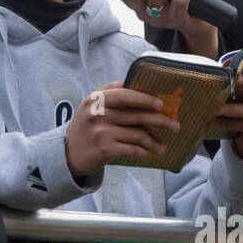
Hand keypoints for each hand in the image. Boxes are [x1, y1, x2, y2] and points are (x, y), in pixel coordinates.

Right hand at [65, 81, 180, 176]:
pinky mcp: (105, 150)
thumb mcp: (92, 105)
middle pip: (136, 115)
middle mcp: (98, 114)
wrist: (67, 153)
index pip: (125, 94)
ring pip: (137, 134)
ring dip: (154, 142)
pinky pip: (132, 149)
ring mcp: (101, 132)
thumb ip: (112, 94)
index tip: (161, 104)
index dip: (145, 98)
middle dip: (159, 120)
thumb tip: (143, 88)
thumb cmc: (86, 126)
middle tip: (175, 125)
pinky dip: (143, 152)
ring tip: (162, 147)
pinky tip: (149, 153)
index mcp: (96, 99)